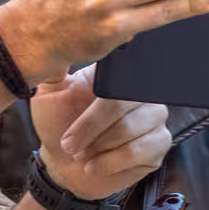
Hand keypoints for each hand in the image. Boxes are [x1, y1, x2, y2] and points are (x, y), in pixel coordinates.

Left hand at [31, 67, 172, 200]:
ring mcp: (153, 116)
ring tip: (85, 154)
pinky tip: (98, 164)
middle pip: (123, 103)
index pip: (118, 73)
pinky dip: (113, 161)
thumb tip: (63, 44)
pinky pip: (141, 150)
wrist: (64, 165)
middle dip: (91, 128)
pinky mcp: (160, 142)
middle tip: (71, 144)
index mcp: (114, 75)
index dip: (98, 95)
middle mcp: (139, 91)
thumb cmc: (58, 127)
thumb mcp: (48, 96)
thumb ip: (54, 70)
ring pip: (131, 128)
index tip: (77, 110)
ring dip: (101, 146)